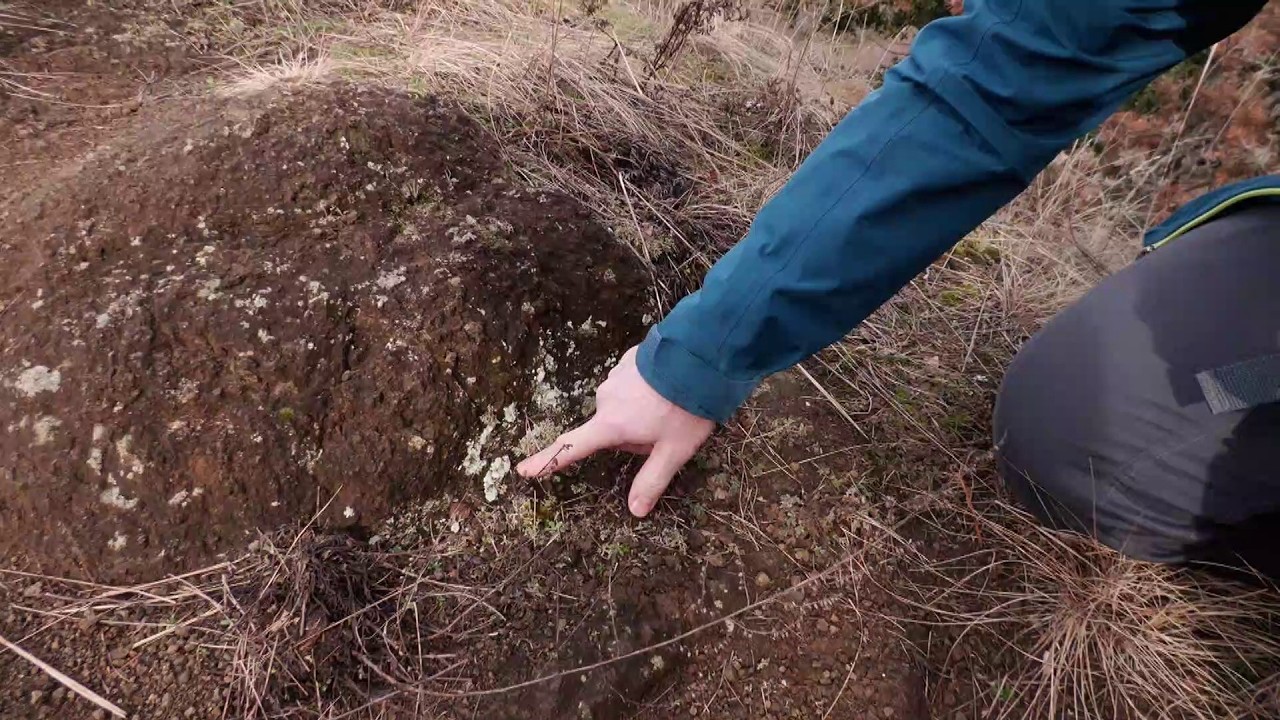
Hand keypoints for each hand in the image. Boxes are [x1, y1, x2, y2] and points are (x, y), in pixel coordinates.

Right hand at [517, 346, 714, 516]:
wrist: (700, 355)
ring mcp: (615, 376)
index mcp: (611, 424)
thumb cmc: (686, 408)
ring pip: (621, 405)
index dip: (547, 462)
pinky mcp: (627, 360)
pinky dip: (644, 391)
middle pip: (609, 428)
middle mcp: (605, 399)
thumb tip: (636, 511)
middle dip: (631, 434)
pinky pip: (630, 384)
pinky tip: (667, 388)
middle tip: (664, 432)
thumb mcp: (674, 451)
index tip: (523, 470)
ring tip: (670, 408)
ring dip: (639, 411)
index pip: (571, 448)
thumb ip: (652, 480)